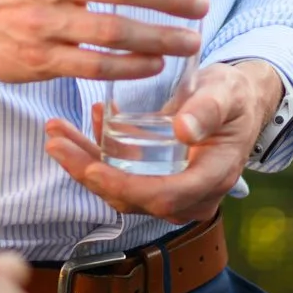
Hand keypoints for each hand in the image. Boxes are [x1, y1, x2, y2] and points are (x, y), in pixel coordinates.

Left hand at [41, 61, 282, 224]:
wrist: (237, 104)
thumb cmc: (232, 97)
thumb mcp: (225, 94)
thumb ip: (206, 110)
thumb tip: (183, 131)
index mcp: (212, 178)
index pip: (163, 196)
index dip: (125, 186)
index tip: (92, 169)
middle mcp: (191, 195)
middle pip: (132, 198)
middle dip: (88, 173)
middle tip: (55, 144)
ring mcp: (172, 192)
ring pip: (120, 190)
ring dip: (83, 164)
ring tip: (55, 135)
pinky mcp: (156, 181)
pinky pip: (120, 176)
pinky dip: (96, 155)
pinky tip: (81, 126)